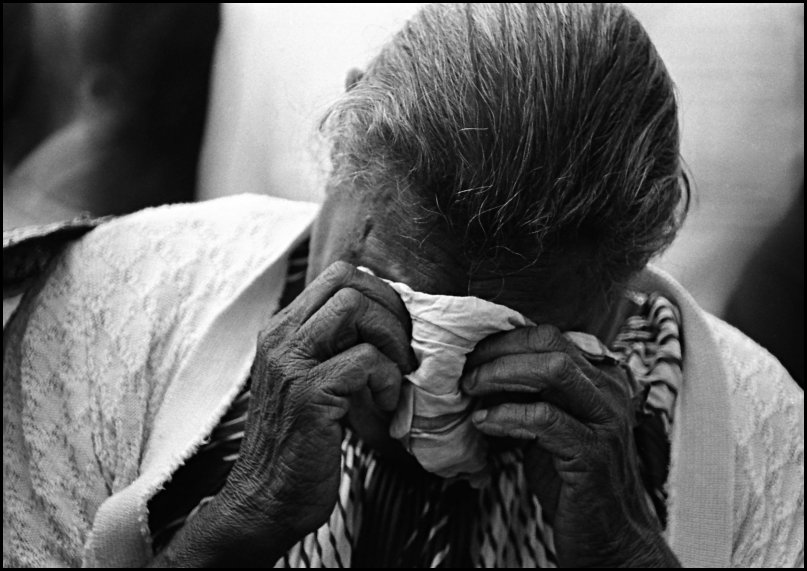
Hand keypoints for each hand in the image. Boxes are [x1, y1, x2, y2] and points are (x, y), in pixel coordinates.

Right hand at [215, 261, 415, 559]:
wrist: (267, 499)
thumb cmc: (301, 442)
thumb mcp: (313, 381)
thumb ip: (336, 347)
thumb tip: (389, 318)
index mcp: (283, 329)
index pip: (338, 274)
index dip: (379, 294)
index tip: (396, 330)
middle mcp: (280, 337)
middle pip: (348, 280)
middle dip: (391, 311)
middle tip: (405, 351)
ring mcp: (290, 362)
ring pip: (354, 307)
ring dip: (391, 339)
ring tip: (397, 374)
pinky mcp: (307, 393)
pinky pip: (365, 359)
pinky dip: (387, 379)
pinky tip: (385, 404)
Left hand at [462, 325, 679, 566]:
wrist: (608, 534)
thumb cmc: (573, 479)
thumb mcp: (552, 424)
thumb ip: (532, 393)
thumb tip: (480, 368)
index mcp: (601, 376)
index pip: (549, 335)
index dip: (504, 339)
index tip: (471, 353)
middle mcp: (610, 389)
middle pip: (550, 343)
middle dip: (499, 351)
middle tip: (465, 370)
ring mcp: (607, 419)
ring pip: (552, 370)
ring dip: (501, 374)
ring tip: (471, 389)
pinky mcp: (594, 452)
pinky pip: (545, 418)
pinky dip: (507, 415)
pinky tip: (484, 422)